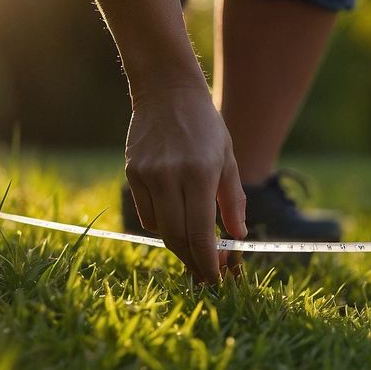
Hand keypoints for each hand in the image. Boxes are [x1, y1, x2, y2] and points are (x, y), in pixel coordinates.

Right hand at [124, 85, 247, 282]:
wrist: (167, 91)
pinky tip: (176, 220)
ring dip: (179, 244)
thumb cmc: (205, 126)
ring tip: (195, 251)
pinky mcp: (132, 172)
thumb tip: (237, 237)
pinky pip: (147, 213)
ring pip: (160, 228)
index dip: (207, 261)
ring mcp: (147, 175)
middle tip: (205, 275)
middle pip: (177, 237)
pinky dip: (162, 224)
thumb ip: (232, 200)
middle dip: (193, 261)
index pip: (200, 232)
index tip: (215, 278)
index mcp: (199, 173)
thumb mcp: (227, 159)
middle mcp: (169, 176)